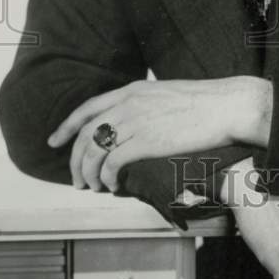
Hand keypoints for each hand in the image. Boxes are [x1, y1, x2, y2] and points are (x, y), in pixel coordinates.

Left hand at [47, 76, 271, 191]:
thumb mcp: (165, 94)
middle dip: (75, 161)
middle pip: (87, 134)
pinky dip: (108, 178)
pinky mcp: (147, 141)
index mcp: (131, 90)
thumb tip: (132, 122)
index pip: (87, 109)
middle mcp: (128, 104)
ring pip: (96, 152)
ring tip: (93, 188)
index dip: (66, 127)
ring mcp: (136, 122)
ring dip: (89, 174)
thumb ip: (143, 105)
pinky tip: (113, 186)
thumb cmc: (203, 102)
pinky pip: (114, 163)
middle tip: (76, 180)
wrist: (226, 105)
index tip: (53, 141)